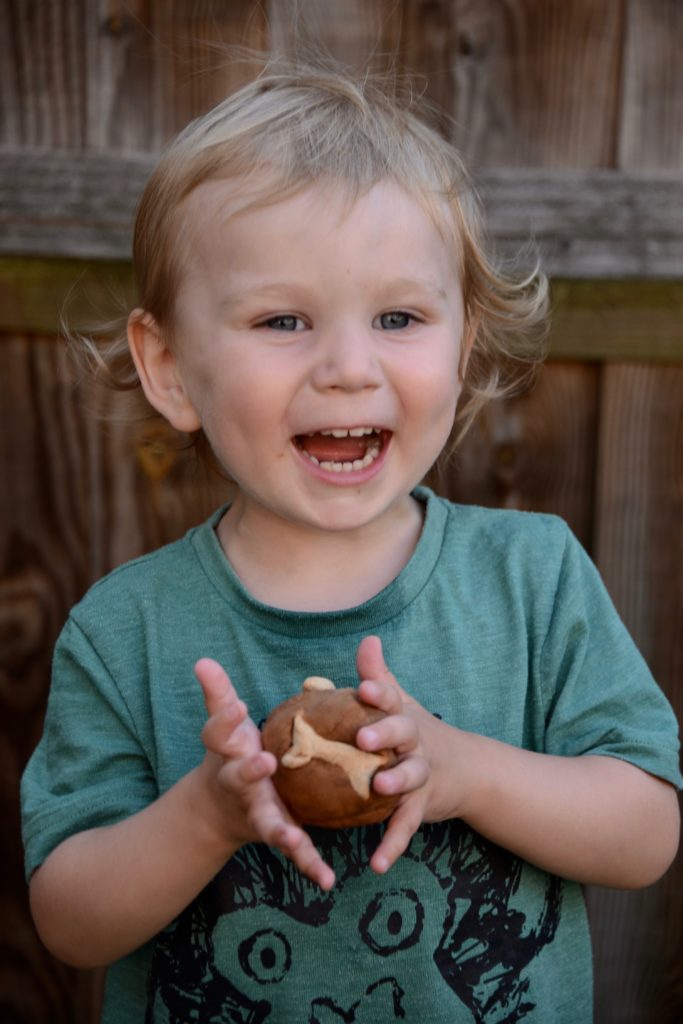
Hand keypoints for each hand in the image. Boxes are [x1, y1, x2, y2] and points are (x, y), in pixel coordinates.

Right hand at [195, 658, 334, 889]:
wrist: (218, 810)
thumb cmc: (231, 755)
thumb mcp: (224, 727)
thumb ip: (219, 696)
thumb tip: (203, 660)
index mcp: (227, 753)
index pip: (219, 733)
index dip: (225, 718)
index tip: (237, 704)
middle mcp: (238, 784)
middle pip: (239, 779)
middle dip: (249, 771)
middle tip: (264, 761)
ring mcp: (256, 811)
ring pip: (266, 821)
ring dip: (280, 830)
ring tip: (294, 839)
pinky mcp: (276, 833)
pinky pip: (295, 852)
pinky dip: (310, 866)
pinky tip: (328, 881)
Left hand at [354, 636, 458, 873]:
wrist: (467, 769)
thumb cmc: (416, 729)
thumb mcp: (401, 701)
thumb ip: (379, 675)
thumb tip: (367, 639)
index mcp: (403, 714)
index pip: (391, 697)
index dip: (378, 690)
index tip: (362, 687)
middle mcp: (415, 741)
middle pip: (402, 733)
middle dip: (384, 734)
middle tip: (362, 739)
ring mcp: (422, 774)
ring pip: (410, 777)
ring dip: (395, 782)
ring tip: (377, 787)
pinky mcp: (423, 805)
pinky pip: (406, 826)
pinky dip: (392, 845)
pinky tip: (376, 864)